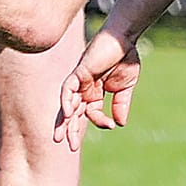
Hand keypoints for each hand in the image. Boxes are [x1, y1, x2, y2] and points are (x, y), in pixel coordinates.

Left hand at [56, 28, 141, 149]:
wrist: (125, 38)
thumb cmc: (126, 57)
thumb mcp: (125, 87)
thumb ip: (121, 104)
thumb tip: (119, 124)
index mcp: (95, 92)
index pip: (92, 113)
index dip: (100, 121)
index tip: (111, 125)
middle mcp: (85, 88)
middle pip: (74, 113)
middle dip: (71, 130)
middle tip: (70, 147)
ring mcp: (80, 81)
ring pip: (68, 105)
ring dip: (64, 121)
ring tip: (59, 138)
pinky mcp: (79, 72)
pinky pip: (68, 89)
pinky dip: (67, 101)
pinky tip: (68, 113)